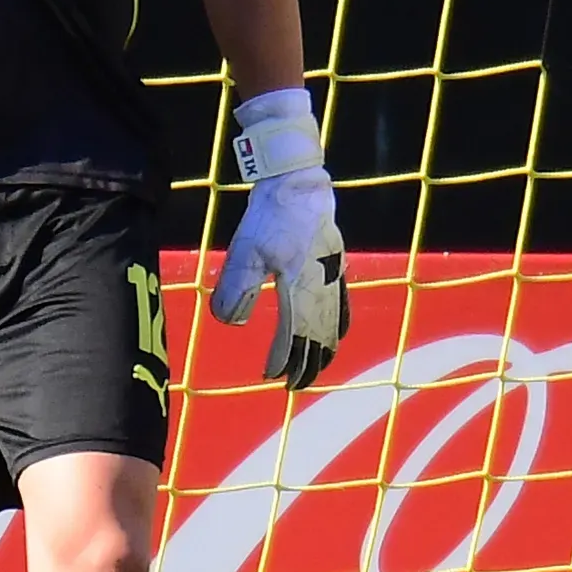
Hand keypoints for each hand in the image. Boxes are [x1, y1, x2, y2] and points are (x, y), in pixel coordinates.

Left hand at [214, 192, 348, 390]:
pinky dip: (339, 325)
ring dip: (324, 350)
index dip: (282, 357)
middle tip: (295, 384)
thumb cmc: (270, 217)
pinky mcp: (336, 267)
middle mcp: (320, 286)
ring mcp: (333, 277)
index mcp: (299, 286)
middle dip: (306, 363)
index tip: (271, 374)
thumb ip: (236, 288)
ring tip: (317, 368)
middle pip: (317, 336)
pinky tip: (337, 336)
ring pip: (333, 324)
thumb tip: (229, 322)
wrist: (299, 186)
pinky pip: (343, 305)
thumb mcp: (245, 252)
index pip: (292, 333)